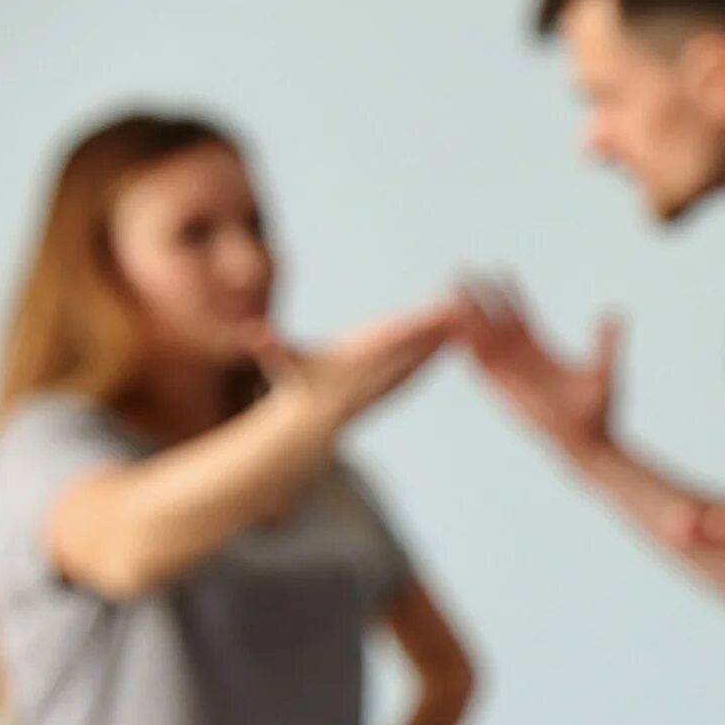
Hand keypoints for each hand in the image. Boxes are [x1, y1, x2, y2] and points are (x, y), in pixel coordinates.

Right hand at [250, 300, 457, 429]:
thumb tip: (252, 333)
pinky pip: (426, 362)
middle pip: (418, 343)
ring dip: (449, 335)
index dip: (415, 325)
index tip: (433, 310)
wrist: (311, 420)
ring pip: (428, 352)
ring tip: (473, 313)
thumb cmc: (297, 384)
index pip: (392, 338)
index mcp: (361, 358)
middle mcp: (383, 369)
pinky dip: (443, 348)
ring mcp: (394, 378)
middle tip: (468, 304)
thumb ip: (269, 345)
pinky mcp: (399, 382)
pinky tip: (462, 336)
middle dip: (442, 325)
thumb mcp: (282, 364)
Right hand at [453, 279, 619, 459]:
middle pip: (496, 321)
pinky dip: (470, 352)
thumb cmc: (598, 409)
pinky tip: (456, 336)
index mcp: (543, 349)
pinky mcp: (506, 392)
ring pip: (485, 341)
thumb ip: (606, 340)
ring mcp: (512, 374)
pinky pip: (483, 368)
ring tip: (453, 296)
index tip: (502, 268)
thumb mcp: (603, 368)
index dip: (512, 293)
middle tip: (463, 271)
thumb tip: (613, 311)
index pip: (522, 315)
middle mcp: (522, 359)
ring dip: (468, 320)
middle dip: (480, 298)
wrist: (589, 442)